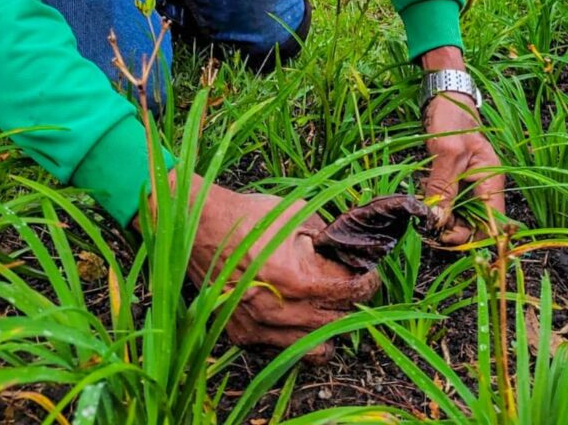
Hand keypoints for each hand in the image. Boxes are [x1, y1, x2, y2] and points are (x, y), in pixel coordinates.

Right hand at [146, 174, 380, 362]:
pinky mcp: (243, 336)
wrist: (199, 226)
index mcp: (296, 279)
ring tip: (326, 310)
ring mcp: (259, 327)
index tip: (368, 275)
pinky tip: (298, 317)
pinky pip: (283, 351)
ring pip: (314, 352)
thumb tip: (355, 252)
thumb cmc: (250, 217)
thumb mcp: (299, 216)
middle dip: (351, 306)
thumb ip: (331, 239)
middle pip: (339, 324)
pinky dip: (297, 338)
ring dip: (327, 331)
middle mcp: (278, 310)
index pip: (352, 293)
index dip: (368, 282)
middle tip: (348, 289)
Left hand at [420, 46, 505, 243]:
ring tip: (424, 212)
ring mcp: (471, 183)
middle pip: (476, 224)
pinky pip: (450, 202)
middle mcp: (485, 186)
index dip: (471, 236)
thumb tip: (437, 221)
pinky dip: (437, 205)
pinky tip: (425, 200)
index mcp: (492, 180)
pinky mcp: (456, 179)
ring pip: (461, 215)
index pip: (492, 224)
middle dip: (453, 230)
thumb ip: (443, 188)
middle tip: (429, 226)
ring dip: (443, 219)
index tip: (445, 237)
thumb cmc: (451, 117)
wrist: (444, 94)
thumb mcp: (446, 153)